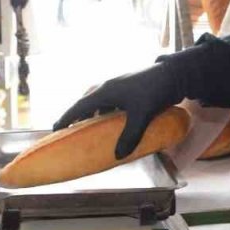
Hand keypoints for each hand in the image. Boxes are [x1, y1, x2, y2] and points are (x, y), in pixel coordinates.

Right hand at [54, 64, 184, 158]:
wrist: (174, 74)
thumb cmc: (154, 91)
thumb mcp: (141, 115)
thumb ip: (130, 136)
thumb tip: (118, 156)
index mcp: (105, 91)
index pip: (79, 106)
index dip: (67, 118)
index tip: (56, 130)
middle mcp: (109, 88)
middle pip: (87, 103)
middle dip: (78, 117)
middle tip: (71, 132)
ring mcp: (120, 88)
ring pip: (101, 103)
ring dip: (95, 115)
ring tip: (91, 130)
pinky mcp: (130, 90)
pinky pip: (112, 103)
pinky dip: (108, 114)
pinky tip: (114, 124)